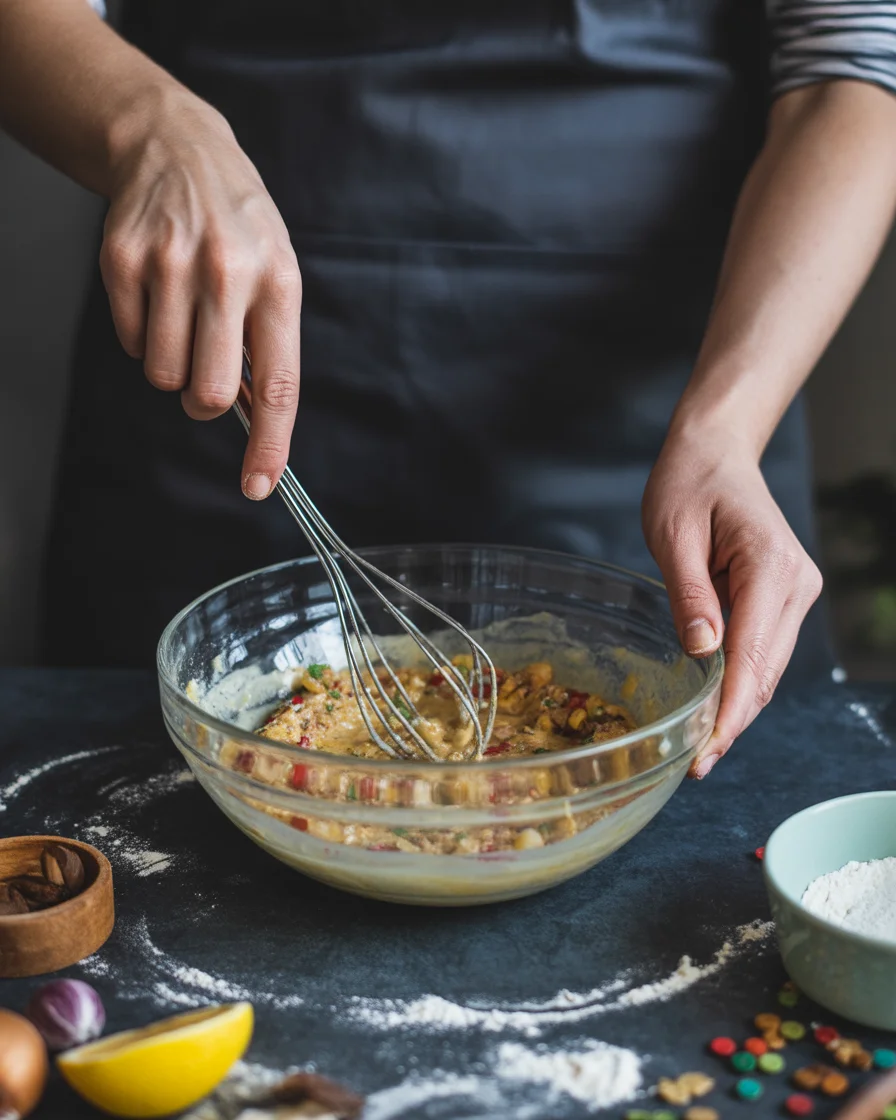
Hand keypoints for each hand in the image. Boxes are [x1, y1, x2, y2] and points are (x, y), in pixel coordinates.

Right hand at [99, 95, 300, 498]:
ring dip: (172, 369)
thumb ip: (268, 344)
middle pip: (210, 392)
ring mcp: (169, 265)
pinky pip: (130, 343)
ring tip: (184, 323)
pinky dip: (143, 337)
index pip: (277, 384)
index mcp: (277, 283)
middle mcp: (225, 274)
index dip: (269, 444)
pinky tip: (157, 297)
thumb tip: (256, 421)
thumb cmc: (239, 227)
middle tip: (207, 378)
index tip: (258, 486)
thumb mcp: (276, 272)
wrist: (177, 147)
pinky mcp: (121, 260)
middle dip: (206, 403)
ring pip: (163, 375)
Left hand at [642, 428, 822, 777]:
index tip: (704, 750)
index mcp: (771, 566)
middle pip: (767, 670)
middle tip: (695, 763)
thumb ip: (689, 595)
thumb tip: (702, 655)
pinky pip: (763, 649)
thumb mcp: (673, 535)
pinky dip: (741, 682)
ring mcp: (795, 591)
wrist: (715, 451)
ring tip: (701, 749)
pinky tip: (715, 709)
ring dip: (738, 707)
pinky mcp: (782, 596)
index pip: (753, 655)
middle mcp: (795, 584)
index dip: (730, 710)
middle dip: (734, 721)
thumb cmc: (688, 483)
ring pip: (769, 666)